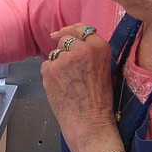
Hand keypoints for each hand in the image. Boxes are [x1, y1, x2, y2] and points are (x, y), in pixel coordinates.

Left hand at [41, 23, 115, 145]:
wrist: (89, 122)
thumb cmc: (99, 101)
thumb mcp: (105, 70)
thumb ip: (92, 54)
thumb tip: (76, 43)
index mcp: (99, 47)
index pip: (82, 29)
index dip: (71, 31)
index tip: (64, 32)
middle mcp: (82, 49)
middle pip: (65, 40)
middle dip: (64, 50)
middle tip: (68, 67)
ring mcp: (64, 58)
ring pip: (55, 53)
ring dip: (58, 63)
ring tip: (68, 82)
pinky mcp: (50, 69)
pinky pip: (46, 65)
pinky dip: (50, 74)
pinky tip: (60, 87)